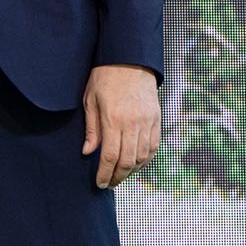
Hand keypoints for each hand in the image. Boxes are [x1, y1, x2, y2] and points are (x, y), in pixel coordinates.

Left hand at [82, 64, 159, 187]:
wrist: (129, 61)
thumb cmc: (104, 78)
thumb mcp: (90, 100)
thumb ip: (91, 128)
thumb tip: (88, 152)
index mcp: (114, 119)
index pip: (110, 156)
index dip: (105, 173)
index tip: (99, 183)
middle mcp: (133, 123)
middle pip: (128, 160)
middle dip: (118, 176)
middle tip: (109, 184)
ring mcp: (148, 122)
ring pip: (143, 156)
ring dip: (132, 170)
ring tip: (120, 175)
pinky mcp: (157, 119)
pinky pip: (153, 146)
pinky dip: (145, 158)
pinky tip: (136, 163)